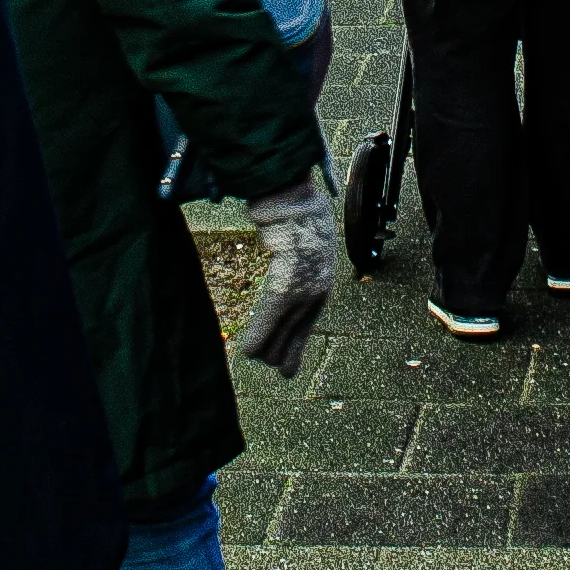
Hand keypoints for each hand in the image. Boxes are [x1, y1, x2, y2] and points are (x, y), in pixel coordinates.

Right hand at [240, 177, 335, 376]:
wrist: (295, 199)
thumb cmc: (296, 216)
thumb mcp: (304, 245)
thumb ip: (298, 264)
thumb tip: (287, 263)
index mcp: (322, 282)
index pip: (306, 325)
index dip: (295, 348)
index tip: (288, 369)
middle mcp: (317, 291)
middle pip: (295, 333)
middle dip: (279, 351)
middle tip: (267, 364)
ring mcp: (302, 290)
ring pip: (282, 331)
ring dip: (266, 348)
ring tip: (252, 359)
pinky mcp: (286, 286)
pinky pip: (270, 318)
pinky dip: (259, 336)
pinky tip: (247, 353)